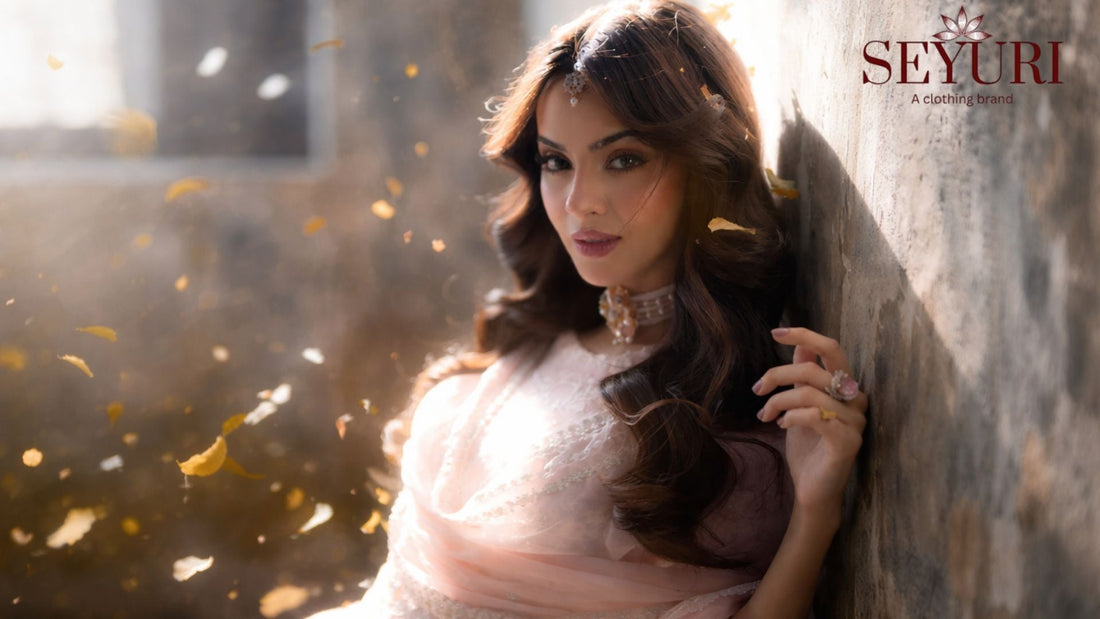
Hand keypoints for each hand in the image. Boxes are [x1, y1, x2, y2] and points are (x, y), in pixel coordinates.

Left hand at [752, 327, 867, 512]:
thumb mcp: (800, 406)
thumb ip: (804, 378)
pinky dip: (792, 416)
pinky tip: (782, 425)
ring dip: (778, 402)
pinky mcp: (847, 442)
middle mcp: (855, 401)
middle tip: (757, 389)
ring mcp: (854, 422)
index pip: (831, 350)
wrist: (812, 490)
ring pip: (809, 394)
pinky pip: (815, 416)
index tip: (776, 332)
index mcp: (845, 388)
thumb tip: (800, 348)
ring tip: (765, 416)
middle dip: (778, 375)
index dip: (805, 336)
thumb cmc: (807, 448)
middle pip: (814, 370)